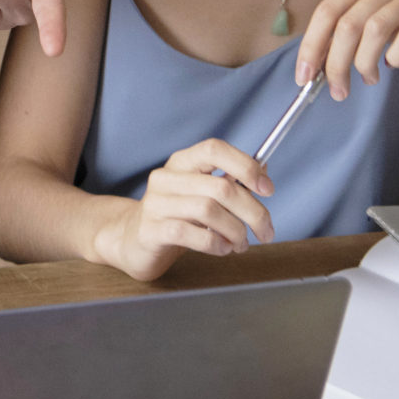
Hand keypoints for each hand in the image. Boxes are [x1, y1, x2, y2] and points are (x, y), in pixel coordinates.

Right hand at [88, 140, 273, 282]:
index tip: (267, 189)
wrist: (131, 240)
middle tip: (266, 231)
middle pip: (221, 188)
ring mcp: (155, 204)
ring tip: (241, 243)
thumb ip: (229, 181)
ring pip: (209, 211)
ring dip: (236, 231)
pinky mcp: (151, 231)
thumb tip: (263, 170)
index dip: (245, 166)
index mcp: (182, 162)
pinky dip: (216, 244)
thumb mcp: (202, 194)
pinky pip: (192, 235)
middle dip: (253, 212)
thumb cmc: (174, 216)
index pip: (214, 149)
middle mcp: (166, 178)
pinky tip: (222, 249)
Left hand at [297, 0, 398, 99]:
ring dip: (364, 64)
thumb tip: (321, 61)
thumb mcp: (385, 2)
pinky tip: (395, 62)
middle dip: (336, 64)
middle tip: (338, 91)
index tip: (304, 77)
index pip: (327, 10)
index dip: (311, 45)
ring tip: (368, 78)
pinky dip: (396, 56)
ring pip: (375, 31)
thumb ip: (356, 23)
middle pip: (347, 25)